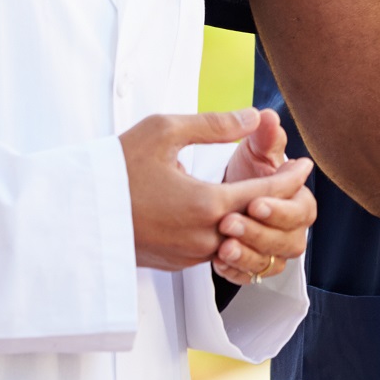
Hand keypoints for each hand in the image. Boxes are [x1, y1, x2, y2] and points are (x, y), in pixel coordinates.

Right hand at [120, 110, 314, 272]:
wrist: (74, 212)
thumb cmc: (117, 166)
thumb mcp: (165, 131)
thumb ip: (215, 124)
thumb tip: (252, 116)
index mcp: (205, 204)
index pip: (266, 195)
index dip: (290, 178)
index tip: (305, 165)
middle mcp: (202, 237)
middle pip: (258, 223)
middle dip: (280, 201)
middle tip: (292, 178)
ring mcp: (188, 255)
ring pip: (238, 240)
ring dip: (255, 220)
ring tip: (267, 196)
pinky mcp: (174, 263)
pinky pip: (216, 251)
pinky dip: (231, 234)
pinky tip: (231, 214)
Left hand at [212, 108, 317, 285]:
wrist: (227, 192)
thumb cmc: (246, 168)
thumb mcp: (254, 148)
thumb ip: (264, 136)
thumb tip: (266, 116)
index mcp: (299, 199)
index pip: (301, 211)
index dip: (279, 209)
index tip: (254, 202)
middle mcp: (292, 228)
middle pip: (290, 242)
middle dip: (260, 234)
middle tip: (230, 223)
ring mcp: (274, 250)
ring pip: (271, 264)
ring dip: (248, 256)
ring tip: (223, 246)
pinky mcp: (253, 265)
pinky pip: (250, 278)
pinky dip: (236, 271)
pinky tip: (218, 260)